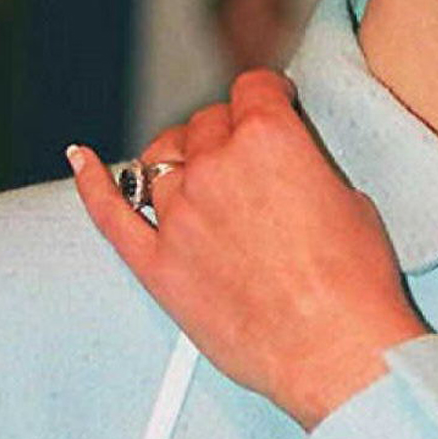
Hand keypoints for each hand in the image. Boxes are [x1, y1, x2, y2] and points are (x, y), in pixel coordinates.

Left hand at [68, 70, 427, 427]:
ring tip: (198, 169)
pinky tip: (82, 160)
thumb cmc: (354, 285)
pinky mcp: (157, 264)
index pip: (252, 87)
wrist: (336, 351)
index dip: (267, 92)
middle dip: (228, 129)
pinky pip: (111, 213)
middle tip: (247, 153)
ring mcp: (178, 215)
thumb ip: (306, 169)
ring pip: (160, 157)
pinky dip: (92, 182)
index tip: (272, 100)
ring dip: (181, 156)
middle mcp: (215, 166)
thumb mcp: (350, 200)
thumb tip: (289, 173)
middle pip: (205, 122)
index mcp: (270, 139)